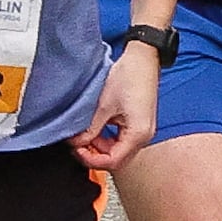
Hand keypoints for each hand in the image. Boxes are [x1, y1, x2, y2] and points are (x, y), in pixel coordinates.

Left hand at [82, 40, 155, 172]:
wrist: (143, 58)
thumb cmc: (129, 76)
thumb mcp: (104, 105)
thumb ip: (90, 129)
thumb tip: (77, 143)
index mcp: (138, 134)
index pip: (113, 161)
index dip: (92, 160)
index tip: (77, 150)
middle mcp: (144, 136)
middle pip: (117, 159)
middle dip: (95, 155)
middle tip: (78, 144)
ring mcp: (143, 130)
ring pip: (118, 151)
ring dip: (100, 147)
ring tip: (85, 135)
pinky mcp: (139, 123)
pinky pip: (122, 140)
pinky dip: (107, 139)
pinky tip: (96, 130)